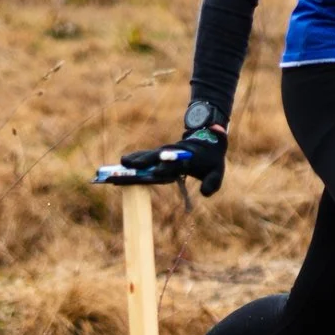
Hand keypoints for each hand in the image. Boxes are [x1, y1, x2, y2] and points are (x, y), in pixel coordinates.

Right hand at [99, 124, 225, 195]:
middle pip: (154, 158)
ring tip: (117, 168)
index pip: (173, 164)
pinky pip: (143, 158)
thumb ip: (212, 183)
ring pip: (145, 157)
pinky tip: (119, 168)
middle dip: (142, 162)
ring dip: (132, 161)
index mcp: (185, 158)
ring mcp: (162, 153)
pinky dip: (132, 161)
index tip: (154, 172)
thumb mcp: (217, 171)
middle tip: (126, 166)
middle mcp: (171, 154)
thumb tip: (205, 194)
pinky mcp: (157, 155)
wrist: (206, 140)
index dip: (164, 168)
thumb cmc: (211, 159)